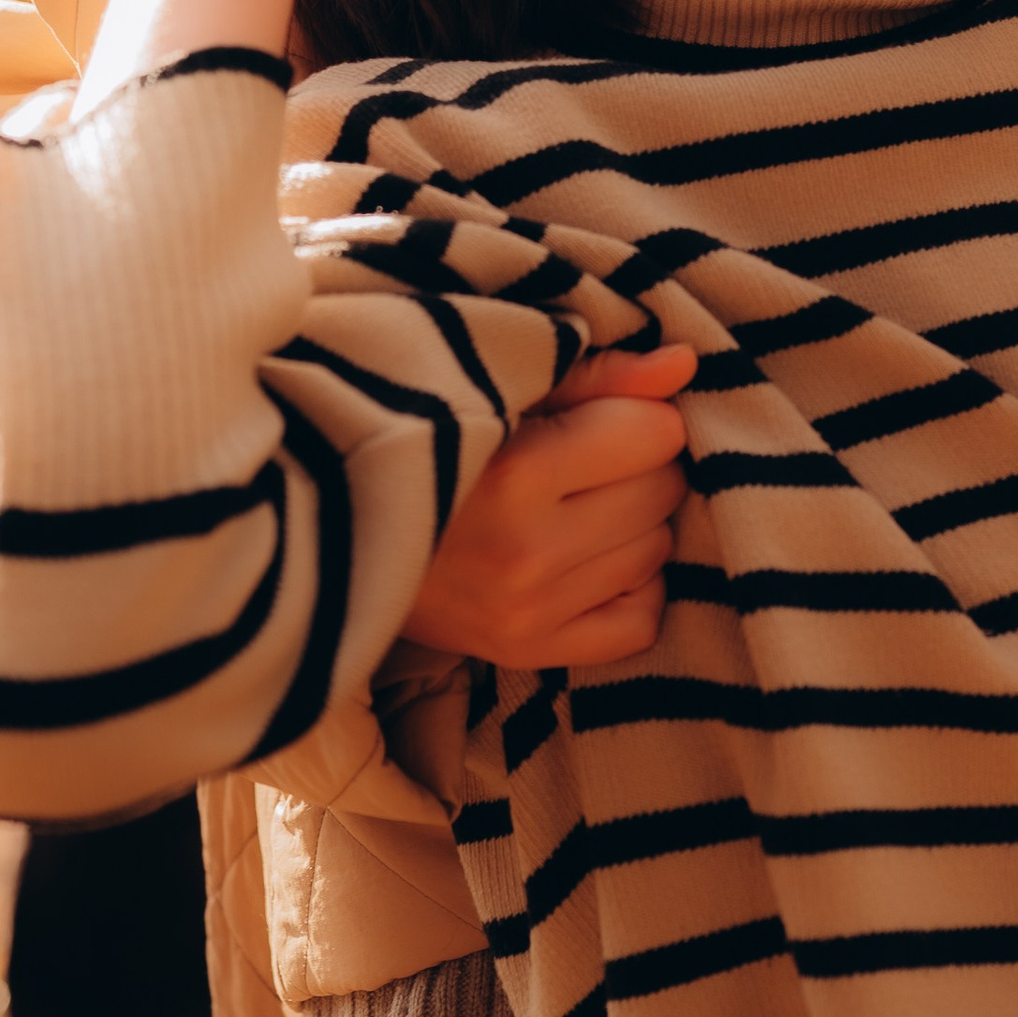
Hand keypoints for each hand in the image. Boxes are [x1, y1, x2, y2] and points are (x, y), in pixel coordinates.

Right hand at [402, 346, 694, 667]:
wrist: (331, 532)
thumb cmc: (423, 439)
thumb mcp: (500, 387)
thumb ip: (598, 376)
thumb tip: (686, 363)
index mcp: (517, 473)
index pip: (656, 435)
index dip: (637, 414)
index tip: (598, 414)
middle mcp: (527, 553)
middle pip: (662, 493)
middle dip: (637, 465)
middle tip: (583, 458)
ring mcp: (529, 613)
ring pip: (656, 552)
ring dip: (631, 523)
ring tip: (573, 504)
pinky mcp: (527, 652)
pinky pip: (640, 622)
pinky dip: (629, 587)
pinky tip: (586, 559)